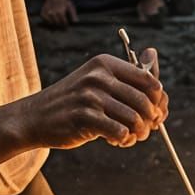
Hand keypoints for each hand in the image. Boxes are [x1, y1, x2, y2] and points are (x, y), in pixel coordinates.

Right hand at [9, 53, 167, 150]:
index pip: (149, 80)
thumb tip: (154, 54)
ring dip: (139, 133)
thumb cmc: (74, 101)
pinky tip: (117, 140)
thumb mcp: (99, 80)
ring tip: (130, 137)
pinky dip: (124, 139)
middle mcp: (99, 77)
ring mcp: (90, 96)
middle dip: (151, 120)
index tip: (157, 114)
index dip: (159, 100)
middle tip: (146, 130)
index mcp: (105, 63)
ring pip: (134, 118)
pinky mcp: (83, 117)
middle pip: (144, 101)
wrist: (35, 117)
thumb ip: (128, 72)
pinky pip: (119, 131)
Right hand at [41, 0, 76, 27]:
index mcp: (61, 12)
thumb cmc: (64, 0)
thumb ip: (73, 14)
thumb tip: (76, 22)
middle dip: (60, 26)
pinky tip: (51, 20)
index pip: (64, 23)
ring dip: (54, 25)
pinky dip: (47, 21)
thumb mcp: (70, 6)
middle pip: (57, 24)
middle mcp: (53, 13)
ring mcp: (47, 13)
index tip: (67, 28)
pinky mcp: (42, 12)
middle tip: (62, 28)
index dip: (66, 26)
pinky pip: (45, 20)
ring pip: (51, 23)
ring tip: (57, 25)